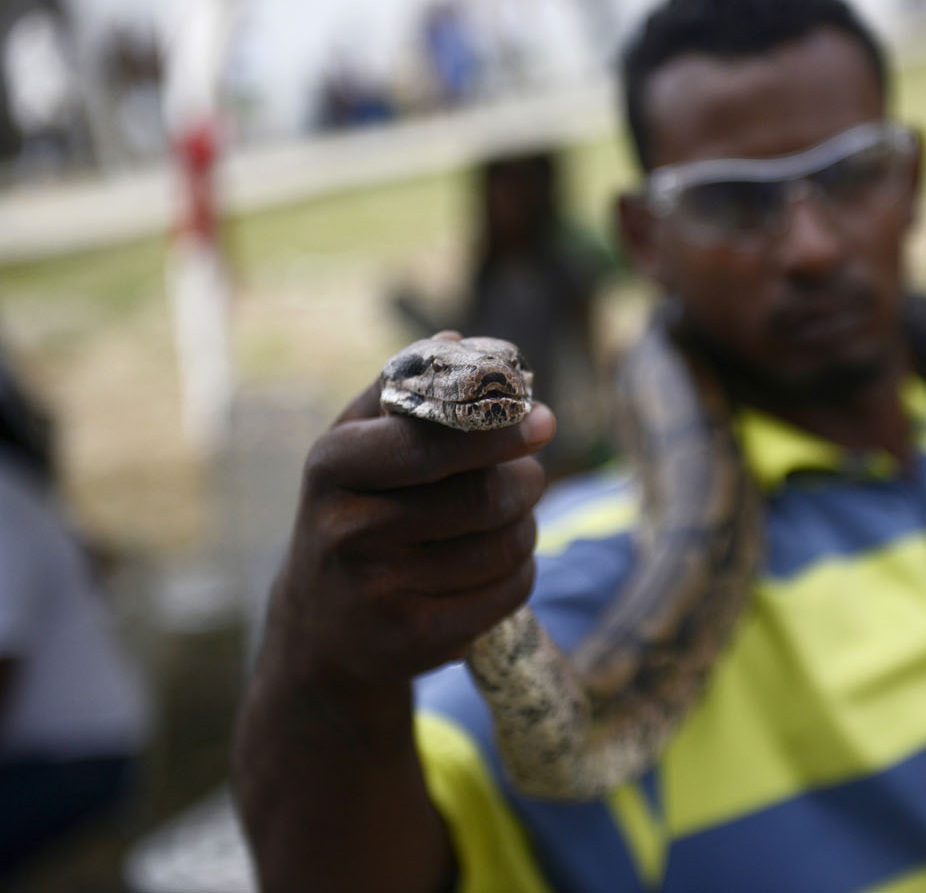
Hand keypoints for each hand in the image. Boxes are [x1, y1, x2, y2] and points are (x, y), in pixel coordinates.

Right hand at [265, 379, 555, 689]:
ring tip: (508, 519)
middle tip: (529, 474)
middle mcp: (346, 530)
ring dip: (525, 526)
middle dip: (523, 481)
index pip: (429, 441)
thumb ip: (406, 390)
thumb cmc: (356, 510)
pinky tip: (498, 563)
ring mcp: (377, 591)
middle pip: (482, 498)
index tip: (544, 422)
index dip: (496, 431)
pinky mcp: (413, 639)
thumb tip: (459, 342)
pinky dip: (521, 571)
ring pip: (504, 544)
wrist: (323, 626)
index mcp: (333, 465)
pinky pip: (507, 591)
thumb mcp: (358, 446)